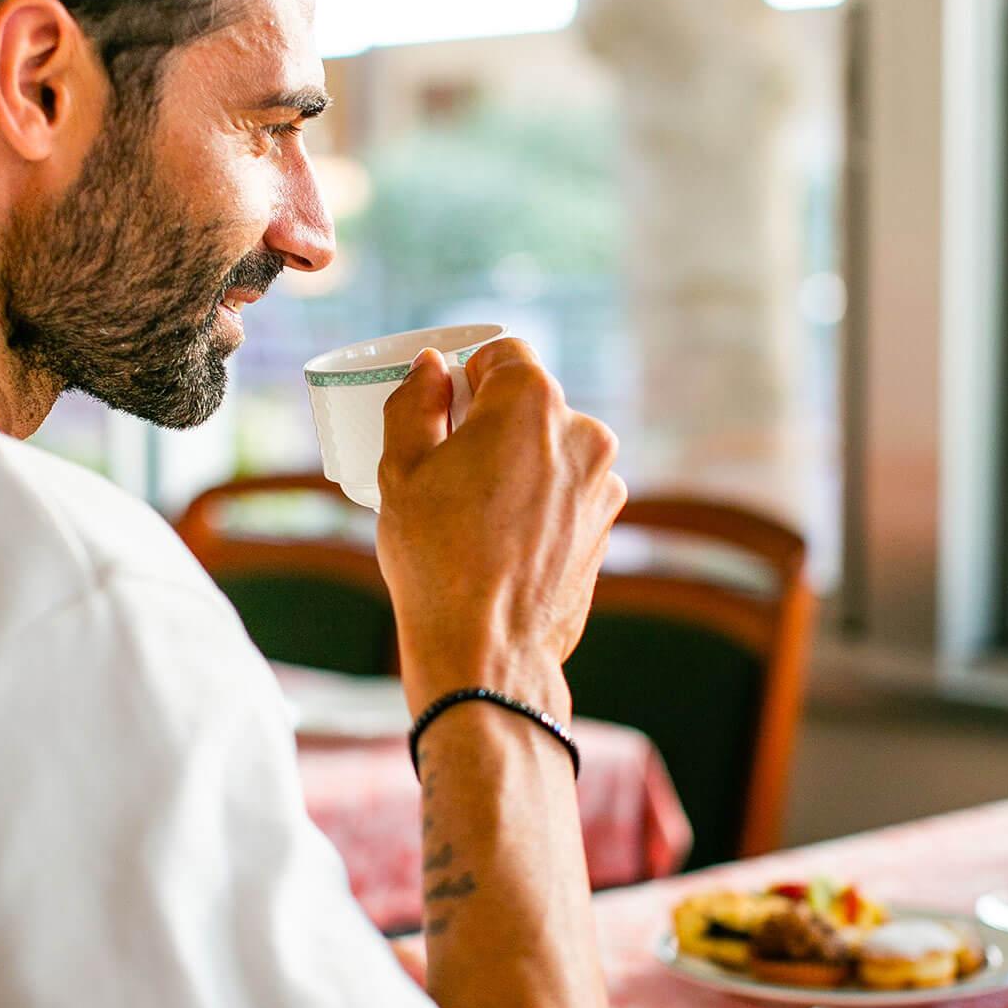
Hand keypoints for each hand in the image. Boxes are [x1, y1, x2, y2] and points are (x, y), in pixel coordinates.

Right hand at [375, 338, 625, 711]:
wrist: (488, 653)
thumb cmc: (437, 560)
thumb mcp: (400, 471)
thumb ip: (413, 403)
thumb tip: (430, 369)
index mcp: (532, 403)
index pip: (502, 354)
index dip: (466, 377)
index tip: (443, 413)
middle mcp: (583, 432)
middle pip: (530, 404)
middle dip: (492, 425)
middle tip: (449, 473)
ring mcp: (603, 482)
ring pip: (550, 450)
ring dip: (518, 465)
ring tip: (475, 517)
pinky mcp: (607, 525)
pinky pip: (566, 491)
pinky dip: (539, 502)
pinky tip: (503, 542)